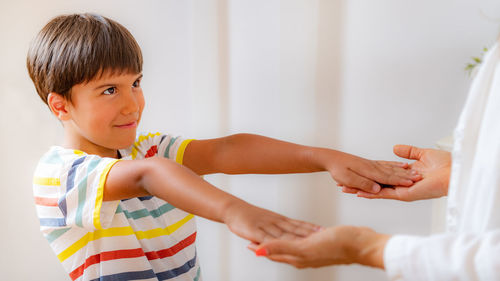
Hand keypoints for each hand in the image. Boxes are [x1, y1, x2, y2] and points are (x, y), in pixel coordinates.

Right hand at [222, 200, 319, 243]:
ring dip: (297, 239)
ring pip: (284, 234)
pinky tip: (282, 248)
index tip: (325, 230)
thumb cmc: (248, 216)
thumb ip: (278, 227)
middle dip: (310, 234)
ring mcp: (266, 227)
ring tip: (310, 242)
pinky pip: (267, 239)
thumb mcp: (267, 220)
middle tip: (325, 236)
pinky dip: (275, 244)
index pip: (299, 224)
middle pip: (295, 229)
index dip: (312, 227)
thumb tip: (290, 232)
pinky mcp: (255, 232)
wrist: (232, 209)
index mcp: (279, 220)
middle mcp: (275, 222)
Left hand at [251, 226, 388, 268]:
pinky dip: (296, 237)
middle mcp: (304, 256)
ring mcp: (314, 251)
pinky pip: (304, 241)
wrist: (363, 245)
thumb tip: (259, 251)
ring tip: (273, 235)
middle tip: (254, 238)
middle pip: (280, 251)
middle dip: (266, 246)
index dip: (259, 247)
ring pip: (291, 246)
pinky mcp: (322, 244)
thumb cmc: (338, 245)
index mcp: (298, 257)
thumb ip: (281, 248)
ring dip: (280, 241)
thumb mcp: (306, 246)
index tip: (247, 241)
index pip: (272, 253)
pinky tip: (299, 233)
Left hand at [321, 149, 420, 192]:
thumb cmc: (337, 168)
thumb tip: (377, 189)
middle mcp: (372, 166)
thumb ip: (363, 183)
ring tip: (415, 171)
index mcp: (369, 171)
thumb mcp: (347, 178)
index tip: (413, 182)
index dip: (401, 180)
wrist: (329, 157)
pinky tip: (402, 164)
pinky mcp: (369, 163)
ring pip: (390, 167)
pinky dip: (395, 164)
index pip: (388, 177)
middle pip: (392, 172)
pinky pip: (385, 164)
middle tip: (420, 177)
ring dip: (402, 169)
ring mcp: (372, 164)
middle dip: (406, 175)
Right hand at [343, 145, 450, 200]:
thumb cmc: (444, 164)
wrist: (455, 172)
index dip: (367, 175)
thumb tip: (395, 149)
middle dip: (358, 186)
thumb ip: (409, 152)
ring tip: (345, 189)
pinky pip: (385, 194)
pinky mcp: (405, 194)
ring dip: (360, 191)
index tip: (353, 174)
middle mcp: (401, 186)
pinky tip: (360, 193)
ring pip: (376, 191)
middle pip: (374, 185)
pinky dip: (371, 194)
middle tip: (343, 184)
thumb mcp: (421, 153)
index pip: (381, 177)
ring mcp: (402, 191)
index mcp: (404, 177)